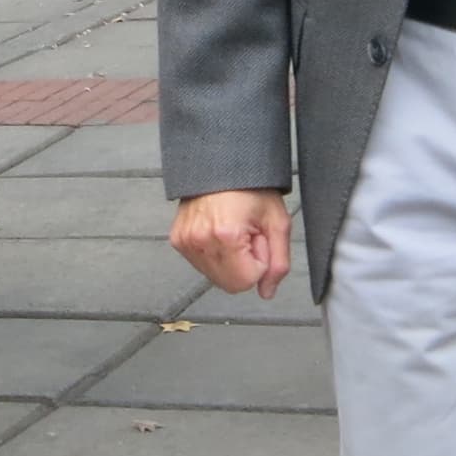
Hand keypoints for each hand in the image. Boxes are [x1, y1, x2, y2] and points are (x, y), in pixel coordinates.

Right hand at [172, 189, 292, 300]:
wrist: (222, 164)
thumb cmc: (252, 187)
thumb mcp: (277, 222)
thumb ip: (279, 262)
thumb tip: (267, 291)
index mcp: (226, 236)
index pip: (247, 281)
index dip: (259, 262)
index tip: (257, 238)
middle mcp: (200, 240)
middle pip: (229, 284)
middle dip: (244, 265)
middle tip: (247, 235)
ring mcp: (185, 241)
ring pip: (215, 277)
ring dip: (229, 261)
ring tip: (233, 231)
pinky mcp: (177, 239)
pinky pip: (201, 264)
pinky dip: (214, 254)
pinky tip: (218, 232)